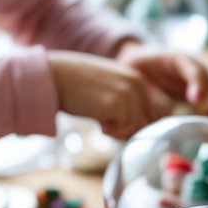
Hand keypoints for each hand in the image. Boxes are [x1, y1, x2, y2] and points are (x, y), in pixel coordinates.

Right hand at [48, 51, 172, 137]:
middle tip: (106, 120)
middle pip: (146, 124)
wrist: (53, 76)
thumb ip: (129, 101)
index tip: (116, 120)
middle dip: (128, 129)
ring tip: (98, 115)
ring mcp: (128, 93)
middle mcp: (137, 84)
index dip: (136, 124)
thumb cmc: (77, 85)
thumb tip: (144, 126)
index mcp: (138, 80)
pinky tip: (93, 115)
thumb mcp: (110, 86)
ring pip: (134, 129)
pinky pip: (120, 131)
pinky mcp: (116, 104)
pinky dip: (107, 130)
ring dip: (116, 130)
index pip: (155, 114)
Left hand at [116, 42, 207, 117]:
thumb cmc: (136, 70)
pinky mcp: (203, 88)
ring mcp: (200, 76)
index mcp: (174, 59)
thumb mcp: (135, 75)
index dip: (197, 83)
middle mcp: (192, 66)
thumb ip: (142, 91)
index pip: (193, 67)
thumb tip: (149, 115)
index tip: (195, 100)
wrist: (140, 64)